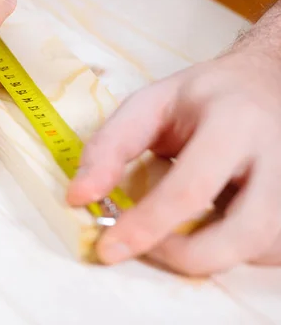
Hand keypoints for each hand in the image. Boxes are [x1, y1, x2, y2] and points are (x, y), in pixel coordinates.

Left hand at [67, 47, 280, 275]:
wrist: (266, 82)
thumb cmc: (202, 96)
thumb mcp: (148, 104)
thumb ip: (110, 147)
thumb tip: (78, 198)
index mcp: (234, 122)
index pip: (190, 188)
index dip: (146, 226)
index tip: (108, 248)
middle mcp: (278, 156)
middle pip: (246, 233)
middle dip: (187, 256)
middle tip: (149, 247)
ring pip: (263, 248)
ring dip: (212, 255)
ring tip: (178, 230)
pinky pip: (271, 249)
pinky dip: (233, 251)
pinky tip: (212, 226)